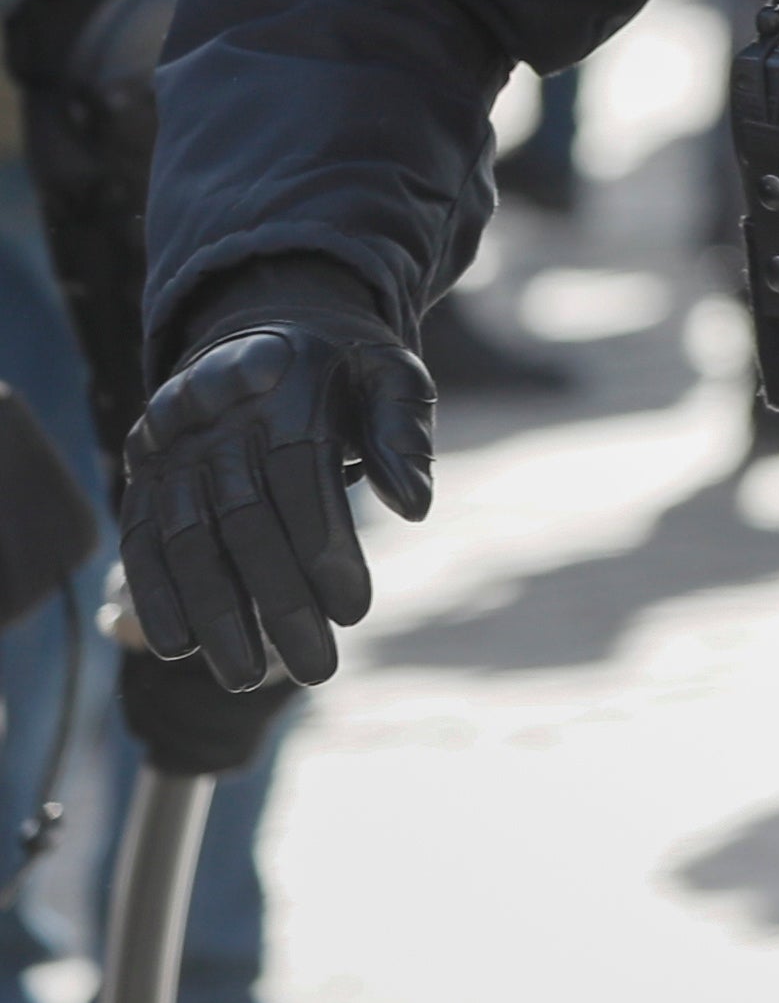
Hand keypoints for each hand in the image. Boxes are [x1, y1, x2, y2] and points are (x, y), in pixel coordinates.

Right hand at [116, 276, 435, 690]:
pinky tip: (179, 647)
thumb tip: (416, 507)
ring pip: (186, 540)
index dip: (325, 547)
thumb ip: (403, 433)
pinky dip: (154, 594)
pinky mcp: (143, 472)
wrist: (265, 324)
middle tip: (317, 669)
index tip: (355, 612)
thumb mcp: (391, 373)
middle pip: (245, 521)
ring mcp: (173, 446)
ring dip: (214, 615)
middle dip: (278, 603)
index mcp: (287, 385)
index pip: (301, 476)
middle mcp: (219, 416)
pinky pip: (139, 540)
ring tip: (245, 678)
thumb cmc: (344, 366)